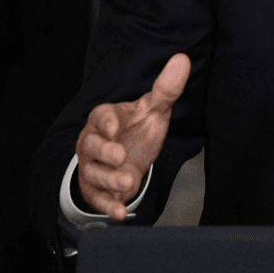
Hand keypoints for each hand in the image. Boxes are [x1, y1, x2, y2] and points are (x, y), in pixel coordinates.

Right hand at [77, 53, 189, 220]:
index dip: (107, 122)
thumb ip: (166, 88)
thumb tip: (182, 59)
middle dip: (104, 152)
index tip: (115, 127)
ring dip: (110, 180)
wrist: (125, 158)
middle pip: (91, 146)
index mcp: (106, 119)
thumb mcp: (153, 109)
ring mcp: (93, 167)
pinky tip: (120, 212)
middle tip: (121, 156)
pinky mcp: (97, 189)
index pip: (101, 116)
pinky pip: (98, 198)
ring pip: (94, 173)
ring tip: (128, 183)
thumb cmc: (136, 129)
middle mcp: (94, 142)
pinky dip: (108, 206)